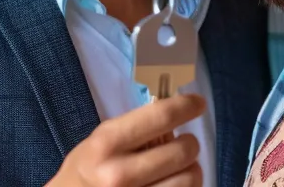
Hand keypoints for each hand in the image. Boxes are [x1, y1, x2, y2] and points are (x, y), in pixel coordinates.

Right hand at [47, 94, 205, 186]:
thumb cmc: (85, 173)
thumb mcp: (99, 142)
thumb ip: (134, 130)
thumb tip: (175, 119)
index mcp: (106, 145)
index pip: (160, 117)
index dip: (185, 107)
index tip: (197, 104)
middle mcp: (119, 174)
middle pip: (183, 151)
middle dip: (189, 145)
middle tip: (183, 145)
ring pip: (190, 178)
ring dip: (190, 171)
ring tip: (177, 170)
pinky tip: (171, 184)